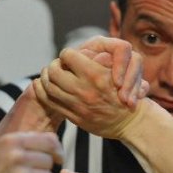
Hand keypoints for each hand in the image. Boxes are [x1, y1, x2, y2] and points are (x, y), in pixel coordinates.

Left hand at [34, 41, 149, 139]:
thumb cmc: (125, 93)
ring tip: (48, 74)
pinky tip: (42, 86)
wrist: (130, 122)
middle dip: (54, 65)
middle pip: (53, 71)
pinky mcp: (73, 117)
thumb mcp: (116, 72)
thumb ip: (98, 59)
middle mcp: (84, 90)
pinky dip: (42, 92)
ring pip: (48, 86)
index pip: (68, 55)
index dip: (67, 53)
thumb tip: (80, 51)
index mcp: (95, 75)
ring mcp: (77, 105)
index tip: (68, 56)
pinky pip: (50, 102)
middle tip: (56, 65)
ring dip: (45, 78)